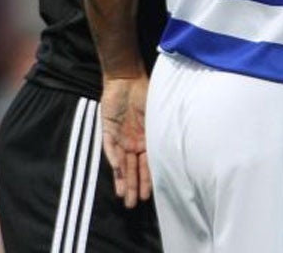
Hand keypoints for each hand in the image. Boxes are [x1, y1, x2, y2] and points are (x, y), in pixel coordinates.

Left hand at [100, 75, 151, 207]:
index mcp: (148, 138)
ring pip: (122, 164)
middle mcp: (135, 141)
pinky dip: (114, 161)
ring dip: (123, 180)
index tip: (149, 195)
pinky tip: (117, 175)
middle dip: (134, 186)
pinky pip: (110, 149)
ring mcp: (121, 137)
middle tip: (134, 204)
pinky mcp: (108, 131)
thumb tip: (174, 144)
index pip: (149, 164)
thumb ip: (161, 129)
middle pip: (134, 168)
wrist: (126, 77)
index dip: (149, 179)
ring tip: (124, 198)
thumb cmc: (146, 91)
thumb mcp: (157, 112)